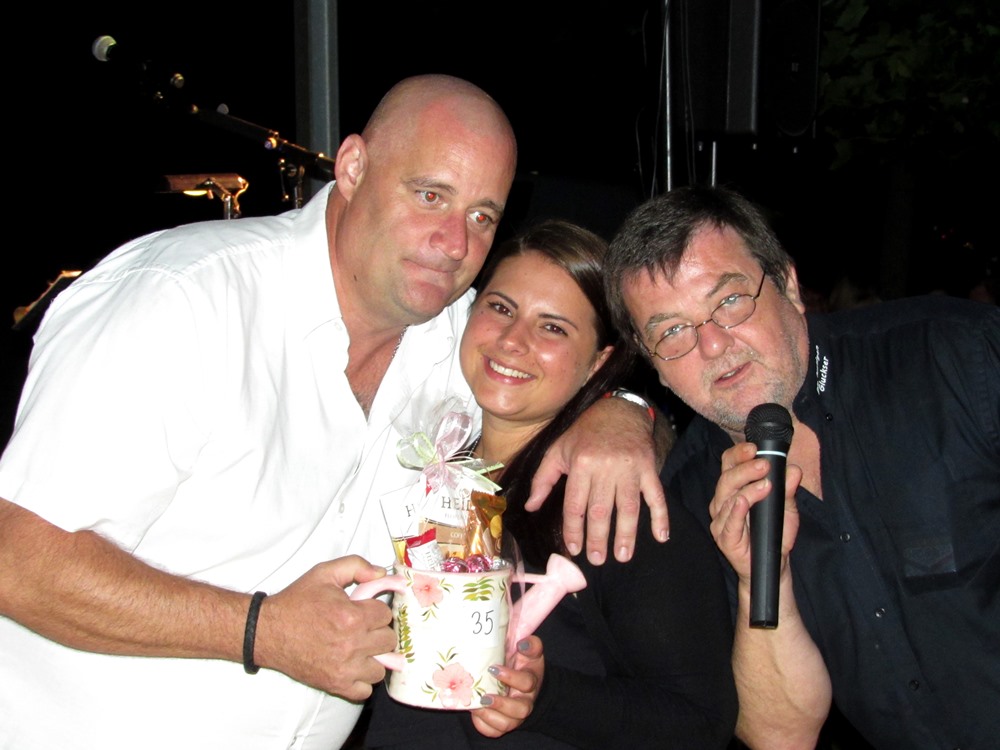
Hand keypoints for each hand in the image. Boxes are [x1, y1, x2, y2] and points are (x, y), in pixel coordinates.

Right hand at [254, 555, 395, 700]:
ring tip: (359, 648)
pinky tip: (352, 666)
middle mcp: (351, 645)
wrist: (268, 631)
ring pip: (380, 668)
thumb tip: (382, 574)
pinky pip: (365, 690)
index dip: (375, 610)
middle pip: (388, 641)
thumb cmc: (297, 602)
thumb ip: (357, 566)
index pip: (386, 615)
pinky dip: (361, 680)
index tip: (364, 611)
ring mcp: (344, 668)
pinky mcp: (335, 685)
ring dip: (373, 657)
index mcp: (352, 617)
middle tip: (362, 628)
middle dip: (377, 631)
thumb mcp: (325, 573)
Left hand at [471, 636, 543, 737]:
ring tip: (477, 704)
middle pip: (521, 709)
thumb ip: (530, 645)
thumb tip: (522, 643)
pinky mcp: (503, 722)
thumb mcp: (528, 651)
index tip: (493, 669)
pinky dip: (483, 725)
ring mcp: (514, 715)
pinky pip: (494, 731)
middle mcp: (525, 700)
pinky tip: (475, 712)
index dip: (511, 677)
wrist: (522, 682)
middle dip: (502, 704)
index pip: (527, 682)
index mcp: (531, 680)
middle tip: (485, 696)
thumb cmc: (521, 663)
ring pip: (507, 723)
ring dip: (490, 716)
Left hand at [526, 396, 667, 563]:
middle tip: (598, 560)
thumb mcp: (557, 450)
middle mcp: (605, 467)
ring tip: (623, 556)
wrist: (618, 409)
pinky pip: (656, 495)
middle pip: (601, 510)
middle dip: (598, 538)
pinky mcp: (649, 467)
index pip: (575, 505)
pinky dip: (660, 517)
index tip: (574, 549)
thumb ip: (542, 479)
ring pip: (628, 507)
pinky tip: (661, 537)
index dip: (574, 530)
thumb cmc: (584, 433)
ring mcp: (630, 468)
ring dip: (626, 535)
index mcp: (581, 464)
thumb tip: (530, 506)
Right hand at [709, 442, 801, 581]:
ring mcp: (721, 520)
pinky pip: (728, 521)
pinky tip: (744, 501)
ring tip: (766, 484)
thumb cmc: (774, 534)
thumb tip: (793, 470)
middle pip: (726, 478)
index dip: (738, 454)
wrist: (774, 564)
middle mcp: (723, 502)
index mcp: (734, 489)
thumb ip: (787, 490)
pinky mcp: (724, 538)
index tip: (754, 448)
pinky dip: (736, 510)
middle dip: (745, 468)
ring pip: (727, 497)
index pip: (729, 464)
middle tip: (764, 465)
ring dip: (746, 487)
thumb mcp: (786, 509)